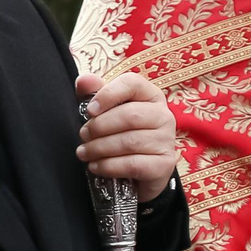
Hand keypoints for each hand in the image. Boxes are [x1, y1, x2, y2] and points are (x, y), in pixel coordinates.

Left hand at [74, 71, 177, 203]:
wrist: (141, 169)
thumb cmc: (122, 132)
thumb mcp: (108, 110)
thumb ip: (94, 93)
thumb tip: (83, 81)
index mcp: (150, 95)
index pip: (132, 84)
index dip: (108, 94)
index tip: (89, 110)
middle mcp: (163, 115)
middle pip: (130, 115)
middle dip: (99, 126)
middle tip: (83, 135)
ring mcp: (166, 141)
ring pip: (129, 142)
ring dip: (100, 148)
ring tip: (84, 152)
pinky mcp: (164, 165)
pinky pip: (133, 164)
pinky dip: (109, 166)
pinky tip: (95, 166)